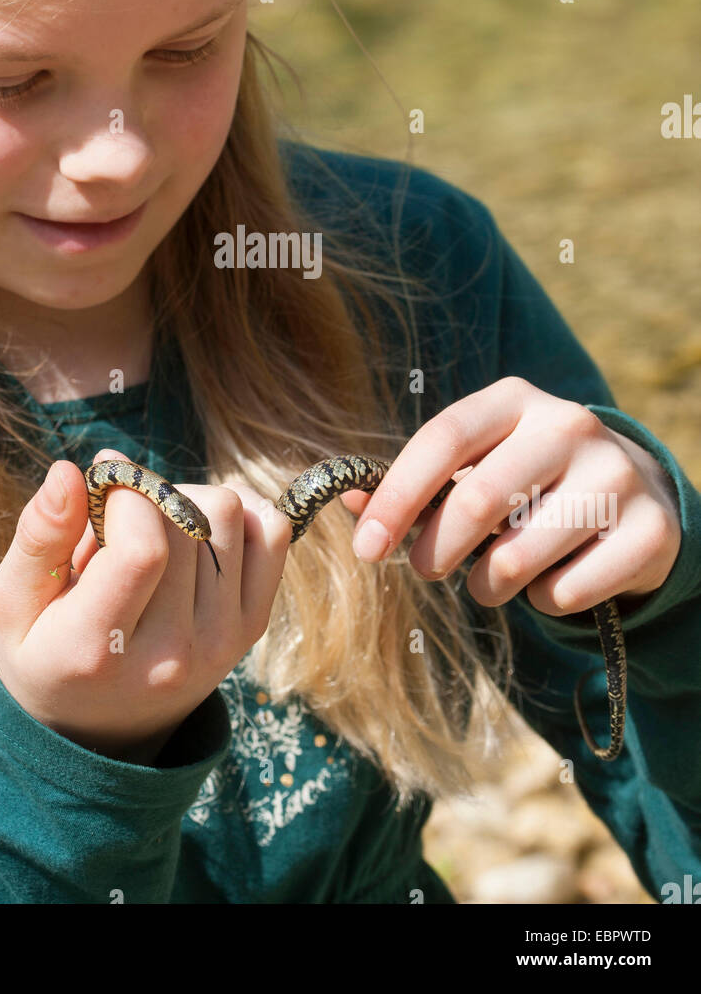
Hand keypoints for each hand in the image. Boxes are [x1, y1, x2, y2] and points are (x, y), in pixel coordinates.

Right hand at [0, 448, 291, 762]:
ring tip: (152, 530)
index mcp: (100, 649)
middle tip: (119, 518)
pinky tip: (199, 529)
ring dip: (189, 499)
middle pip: (187, 521)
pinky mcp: (250, 627)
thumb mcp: (14, 605)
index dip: (125, 496)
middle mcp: (172, 652)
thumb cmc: (45, 652)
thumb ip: (38, 537)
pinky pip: (271, 532)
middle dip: (148, 494)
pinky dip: (241, 512)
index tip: (102, 488)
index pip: (143, 549)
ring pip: (227, 514)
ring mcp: (221, 641)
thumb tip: (69, 471)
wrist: (98, 732)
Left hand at [341, 377, 681, 616]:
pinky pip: (566, 592)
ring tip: (490, 579)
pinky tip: (551, 579)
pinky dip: (543, 602)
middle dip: (434, 552)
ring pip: (517, 558)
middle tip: (426, 570)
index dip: (397, 497)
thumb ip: (416, 484)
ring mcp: (616, 476)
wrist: (636, 494)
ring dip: (486, 586)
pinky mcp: (649, 530)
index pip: (443, 439)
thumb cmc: (531, 481)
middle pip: (476, 501)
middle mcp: (569, 426)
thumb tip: (352, 504)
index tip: (366, 548)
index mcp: (516, 400)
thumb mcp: (477, 464)